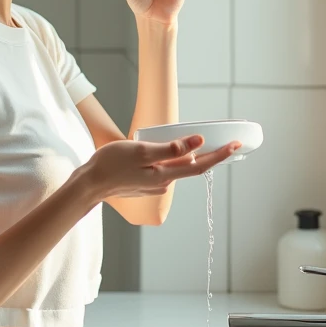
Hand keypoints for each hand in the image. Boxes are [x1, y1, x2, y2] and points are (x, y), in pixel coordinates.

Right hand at [85, 134, 241, 201]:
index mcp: (165, 176)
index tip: (235, 145)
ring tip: (199, 141)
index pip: (200, 165)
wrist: (89, 183)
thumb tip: (197, 144)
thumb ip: (170, 149)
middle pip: (192, 166)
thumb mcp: (141, 151)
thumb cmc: (111, 165)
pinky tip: (169, 150)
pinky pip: (165, 168)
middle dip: (210, 154)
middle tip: (226, 142)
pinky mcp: (145, 182)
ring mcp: (154, 184)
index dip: (219, 155)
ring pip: (177, 167)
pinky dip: (172, 159)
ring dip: (189, 156)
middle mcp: (164, 183)